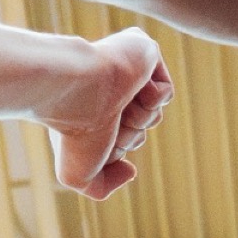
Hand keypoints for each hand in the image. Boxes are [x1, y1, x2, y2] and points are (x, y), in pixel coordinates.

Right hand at [36, 27, 172, 200]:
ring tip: (115, 105)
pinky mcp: (143, 50)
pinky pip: (166, 92)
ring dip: (139, 118)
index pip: (122, 140)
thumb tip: (131, 171)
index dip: (116, 149)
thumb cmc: (72, 133)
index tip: (94, 138)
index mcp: (91, 112)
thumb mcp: (78, 177)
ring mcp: (124, 69)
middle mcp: (107, 91)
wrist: (76, 93)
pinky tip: (129, 87)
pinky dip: (152, 98)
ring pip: (155, 114)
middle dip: (128, 135)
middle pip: (141, 129)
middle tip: (106, 121)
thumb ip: (103, 187)